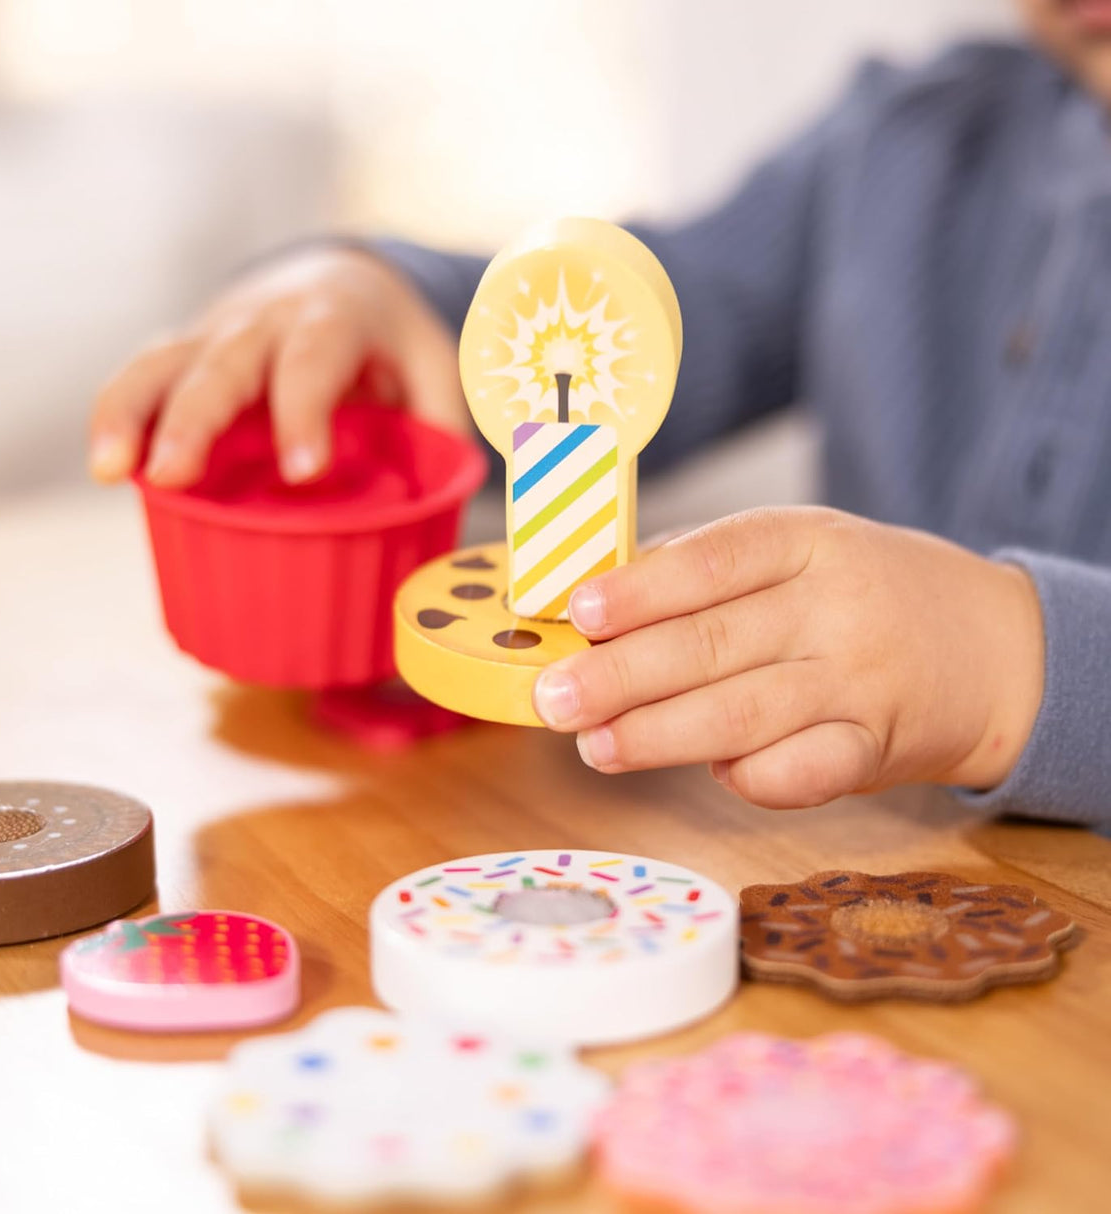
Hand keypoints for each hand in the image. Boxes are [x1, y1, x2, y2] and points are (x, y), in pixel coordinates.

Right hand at [89, 247, 465, 486]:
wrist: (340, 278)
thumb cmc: (391, 342)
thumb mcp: (436, 368)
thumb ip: (443, 423)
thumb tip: (455, 500)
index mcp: (335, 316)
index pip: (314, 355)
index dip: (304, 408)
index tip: (305, 470)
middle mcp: (266, 319)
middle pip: (224, 360)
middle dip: (197, 417)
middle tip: (177, 473)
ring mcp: (217, 334)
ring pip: (162, 360)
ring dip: (130, 411)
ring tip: (111, 469)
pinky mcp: (187, 356)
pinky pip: (144, 377)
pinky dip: (118, 414)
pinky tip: (108, 464)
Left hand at [532, 507, 1044, 807]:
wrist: (989, 646)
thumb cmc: (859, 592)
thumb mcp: (797, 550)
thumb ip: (701, 573)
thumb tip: (589, 605)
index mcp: (802, 541)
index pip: (710, 562)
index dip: (639, 590)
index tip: (578, 612)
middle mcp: (831, 607)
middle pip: (711, 643)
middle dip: (620, 676)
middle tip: (554, 700)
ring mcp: (856, 680)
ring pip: (743, 713)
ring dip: (658, 735)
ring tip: (595, 746)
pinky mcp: (875, 747)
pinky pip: (804, 771)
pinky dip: (750, 778)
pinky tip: (708, 775)